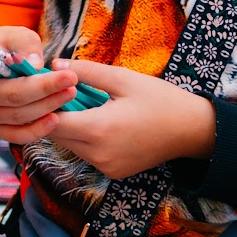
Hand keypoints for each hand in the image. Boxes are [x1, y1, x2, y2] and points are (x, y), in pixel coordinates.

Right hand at [0, 26, 73, 142]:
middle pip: (9, 97)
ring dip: (47, 105)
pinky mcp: (3, 130)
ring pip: (18, 117)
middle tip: (70, 78)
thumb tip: (35, 65)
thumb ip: (24, 44)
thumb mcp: (13, 35)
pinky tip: (56, 119)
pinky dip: (38, 130)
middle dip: (42, 88)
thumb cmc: (5, 47)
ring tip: (71, 92)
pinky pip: (19, 136)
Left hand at [49, 61, 214, 179]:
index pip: (52, 122)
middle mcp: (98, 154)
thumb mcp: (123, 79)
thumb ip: (86, 72)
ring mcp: (106, 167)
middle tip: (58, 94)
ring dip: (69, 128)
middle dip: (54, 115)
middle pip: (57, 137)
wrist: (191, 130)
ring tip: (78, 106)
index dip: (46, 105)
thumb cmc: (159, 99)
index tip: (47, 88)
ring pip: (71, 146)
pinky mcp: (113, 172)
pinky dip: (84, 140)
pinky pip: (87, 155)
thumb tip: (55, 64)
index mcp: (99, 129)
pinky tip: (96, 122)